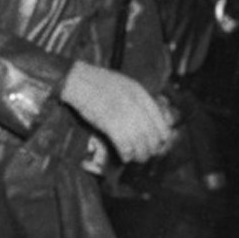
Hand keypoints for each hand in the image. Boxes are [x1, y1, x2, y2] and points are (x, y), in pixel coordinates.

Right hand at [61, 61, 175, 163]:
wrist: (76, 79)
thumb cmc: (96, 82)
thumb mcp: (124, 84)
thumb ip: (138, 99)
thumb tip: (147, 119)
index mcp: (141, 94)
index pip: (162, 123)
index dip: (162, 138)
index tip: (157, 144)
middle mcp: (135, 105)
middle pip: (152, 136)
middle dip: (151, 149)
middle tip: (146, 155)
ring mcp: (123, 114)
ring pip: (140, 143)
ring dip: (140, 155)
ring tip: (136, 158)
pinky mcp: (109, 123)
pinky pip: (124, 145)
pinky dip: (126, 154)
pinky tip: (125, 156)